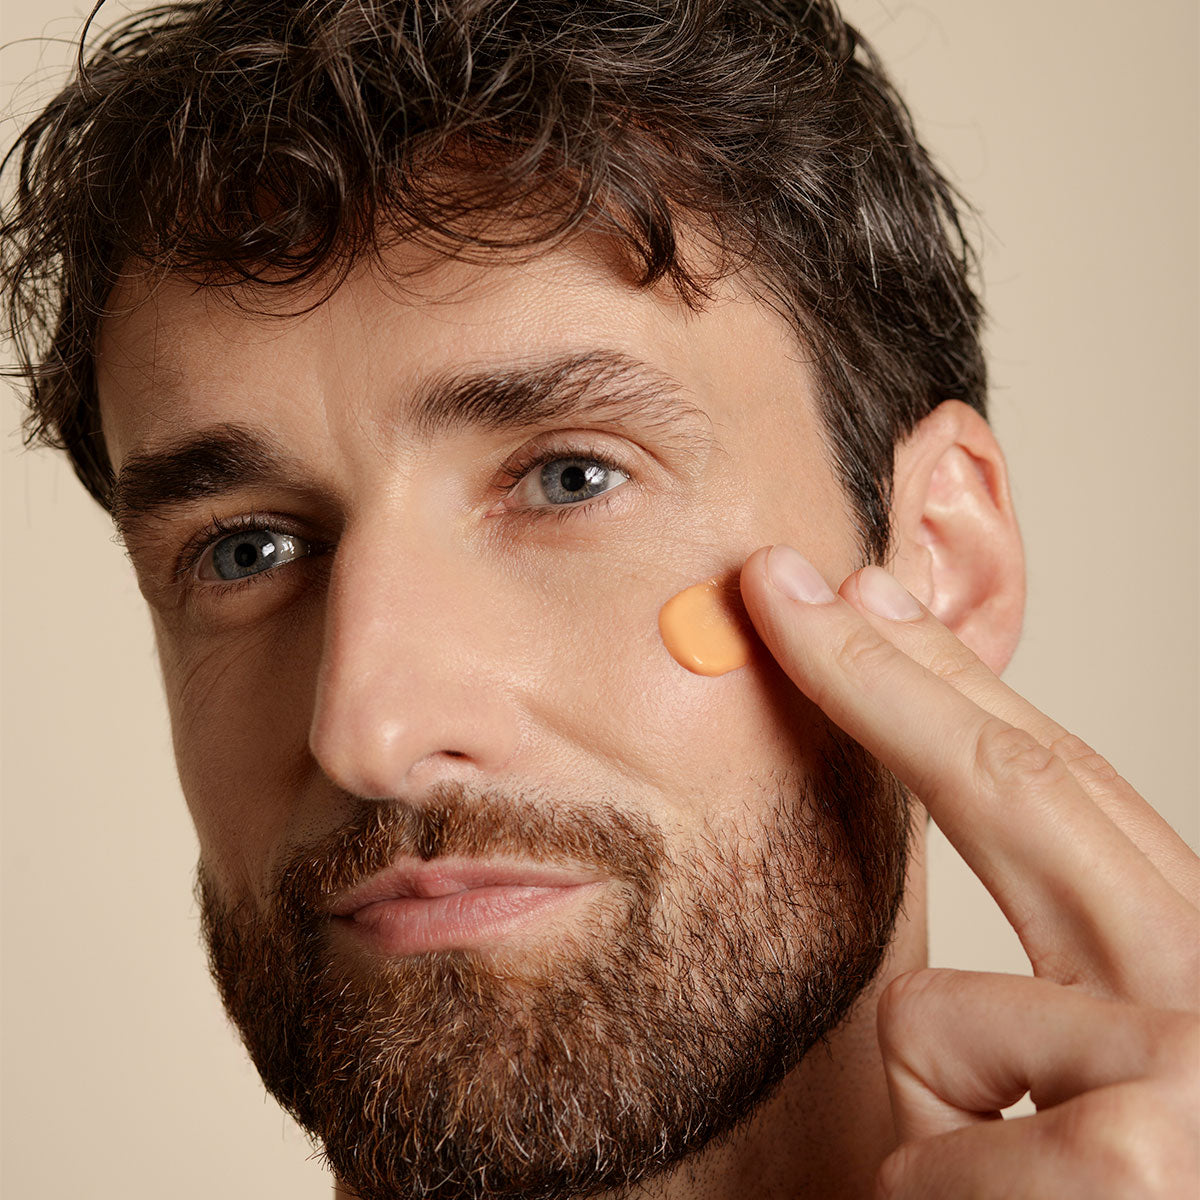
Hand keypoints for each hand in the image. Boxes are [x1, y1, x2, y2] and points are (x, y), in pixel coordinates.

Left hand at [739, 544, 1198, 1198]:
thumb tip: (912, 926)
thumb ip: (1030, 999)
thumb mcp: (1096, 1095)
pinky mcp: (1132, 1173)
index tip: (860, 594)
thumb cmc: (1118, 1196)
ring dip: (939, 1125)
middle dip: (890, 677)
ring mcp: (1191, 1088)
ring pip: (940, 1022)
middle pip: (1024, 793)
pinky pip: (930, 1153)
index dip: (954, 684)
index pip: (1063, 791)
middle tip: (779, 582)